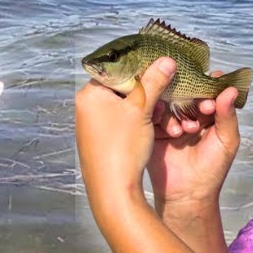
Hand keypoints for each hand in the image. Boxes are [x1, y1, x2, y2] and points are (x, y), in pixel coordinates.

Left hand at [75, 56, 176, 213]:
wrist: (113, 191)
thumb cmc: (122, 148)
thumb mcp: (142, 109)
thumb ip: (154, 82)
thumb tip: (166, 60)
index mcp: (90, 93)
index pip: (116, 69)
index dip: (140, 69)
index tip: (160, 71)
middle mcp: (86, 106)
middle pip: (121, 87)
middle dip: (146, 92)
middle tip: (164, 97)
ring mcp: (91, 124)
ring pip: (123, 106)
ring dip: (145, 108)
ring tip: (160, 117)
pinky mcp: (99, 139)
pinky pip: (120, 122)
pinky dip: (137, 122)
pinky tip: (151, 128)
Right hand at [148, 71, 241, 215]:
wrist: (188, 194)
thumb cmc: (212, 169)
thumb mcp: (227, 141)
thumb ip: (228, 115)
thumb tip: (231, 89)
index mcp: (208, 114)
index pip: (208, 91)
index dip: (210, 90)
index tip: (212, 100)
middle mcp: (188, 113)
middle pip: (187, 91)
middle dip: (194, 99)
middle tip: (201, 110)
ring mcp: (170, 120)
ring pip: (170, 100)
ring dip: (180, 112)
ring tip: (188, 130)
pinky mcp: (154, 128)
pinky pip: (154, 113)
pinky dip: (163, 117)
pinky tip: (172, 132)